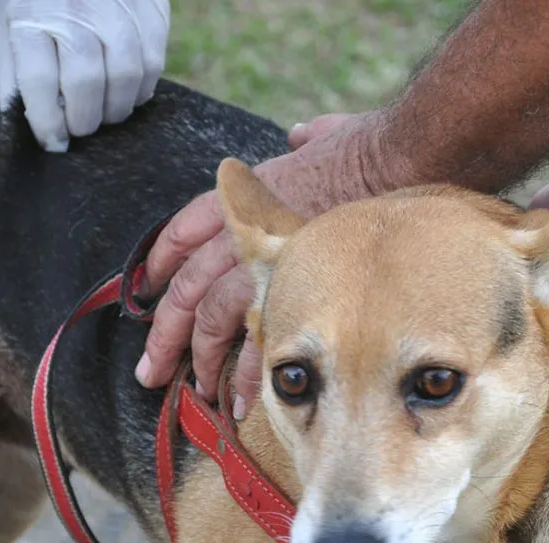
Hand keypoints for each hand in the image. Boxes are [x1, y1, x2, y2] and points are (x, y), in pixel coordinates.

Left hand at [0, 0, 170, 152]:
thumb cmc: (40, 0)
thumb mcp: (12, 25)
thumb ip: (17, 75)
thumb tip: (32, 125)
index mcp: (31, 15)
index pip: (39, 82)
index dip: (48, 123)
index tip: (54, 142)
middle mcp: (76, 10)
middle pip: (85, 83)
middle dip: (83, 120)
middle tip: (80, 127)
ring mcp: (118, 9)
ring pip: (125, 79)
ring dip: (114, 109)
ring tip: (103, 112)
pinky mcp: (151, 12)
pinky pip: (152, 67)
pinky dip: (138, 90)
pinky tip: (124, 89)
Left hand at [134, 111, 379, 418]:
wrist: (398, 162)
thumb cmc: (372, 149)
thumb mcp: (329, 135)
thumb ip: (311, 138)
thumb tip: (306, 135)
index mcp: (242, 197)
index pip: (184, 232)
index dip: (162, 263)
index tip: (150, 291)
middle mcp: (239, 232)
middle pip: (186, 288)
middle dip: (165, 334)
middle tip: (151, 371)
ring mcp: (261, 264)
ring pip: (209, 319)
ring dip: (200, 359)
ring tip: (198, 392)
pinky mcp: (290, 294)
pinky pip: (255, 342)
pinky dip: (245, 374)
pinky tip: (239, 400)